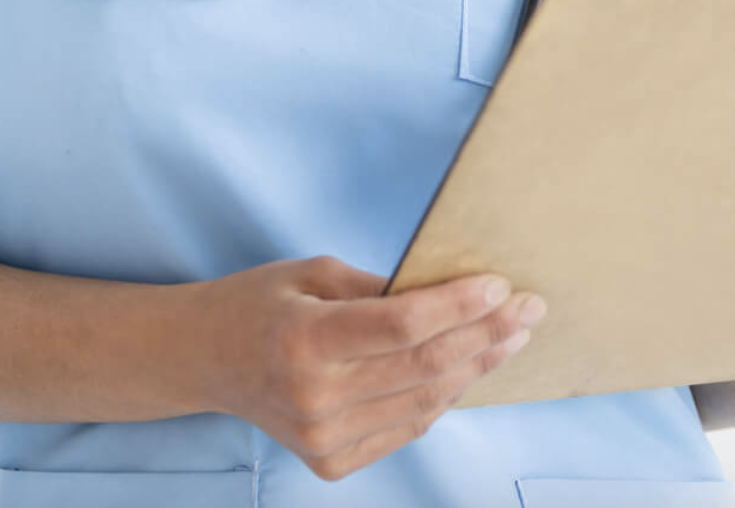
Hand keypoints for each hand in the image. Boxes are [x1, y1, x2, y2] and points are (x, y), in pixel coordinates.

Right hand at [189, 255, 541, 480]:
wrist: (206, 361)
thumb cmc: (261, 303)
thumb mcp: (311, 272)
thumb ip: (377, 287)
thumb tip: (448, 290)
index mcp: (305, 341)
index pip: (402, 325)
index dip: (457, 305)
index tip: (500, 283)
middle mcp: (316, 398)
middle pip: (423, 365)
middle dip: (485, 333)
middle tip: (528, 306)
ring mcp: (324, 439)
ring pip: (424, 401)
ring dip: (476, 366)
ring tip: (512, 335)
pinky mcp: (331, 462)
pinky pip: (407, 427)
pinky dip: (443, 396)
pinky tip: (470, 367)